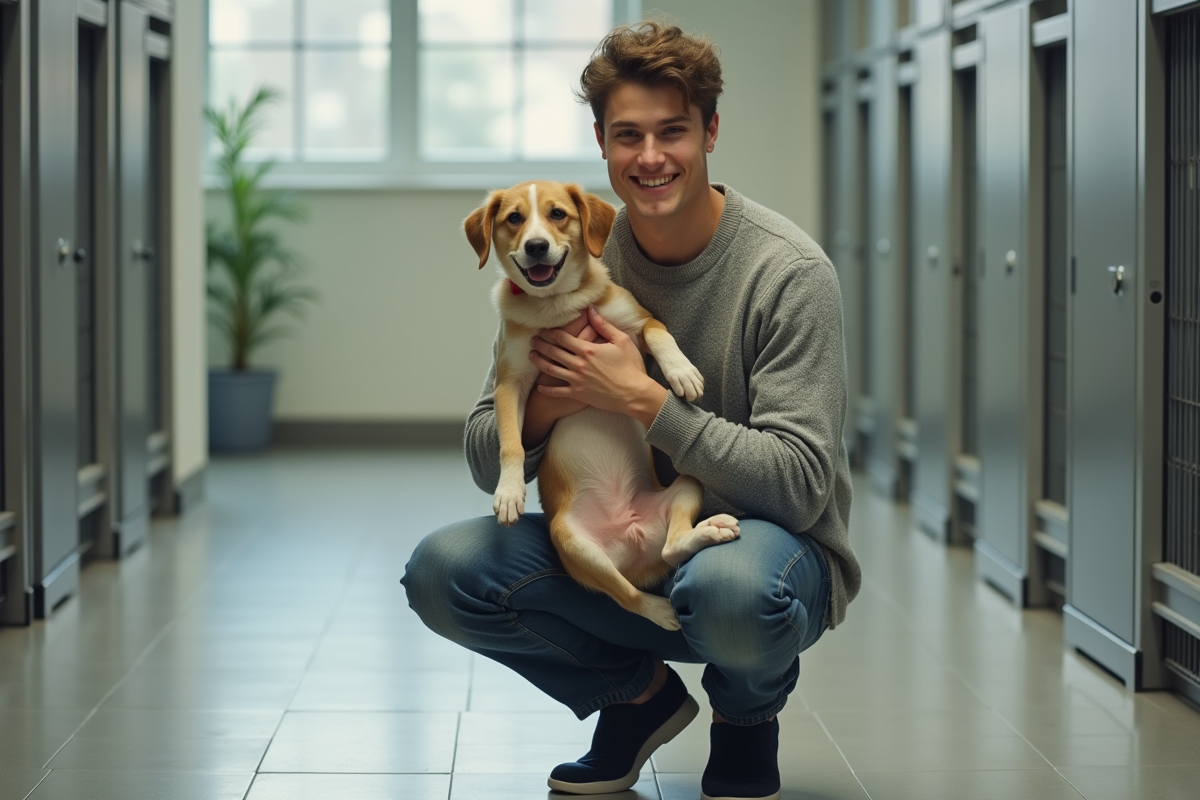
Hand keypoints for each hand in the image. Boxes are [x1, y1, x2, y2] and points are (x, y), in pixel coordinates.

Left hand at [530, 306, 667, 427]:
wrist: (635, 394)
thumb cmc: (631, 367)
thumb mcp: (621, 341)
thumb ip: (604, 325)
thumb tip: (591, 310)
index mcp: (587, 350)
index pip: (562, 337)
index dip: (550, 332)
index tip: (543, 329)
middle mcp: (578, 364)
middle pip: (553, 352)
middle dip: (541, 344)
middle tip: (533, 340)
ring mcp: (576, 380)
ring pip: (551, 370)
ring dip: (539, 362)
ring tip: (531, 356)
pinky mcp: (578, 395)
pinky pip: (557, 392)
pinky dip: (546, 389)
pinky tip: (539, 387)